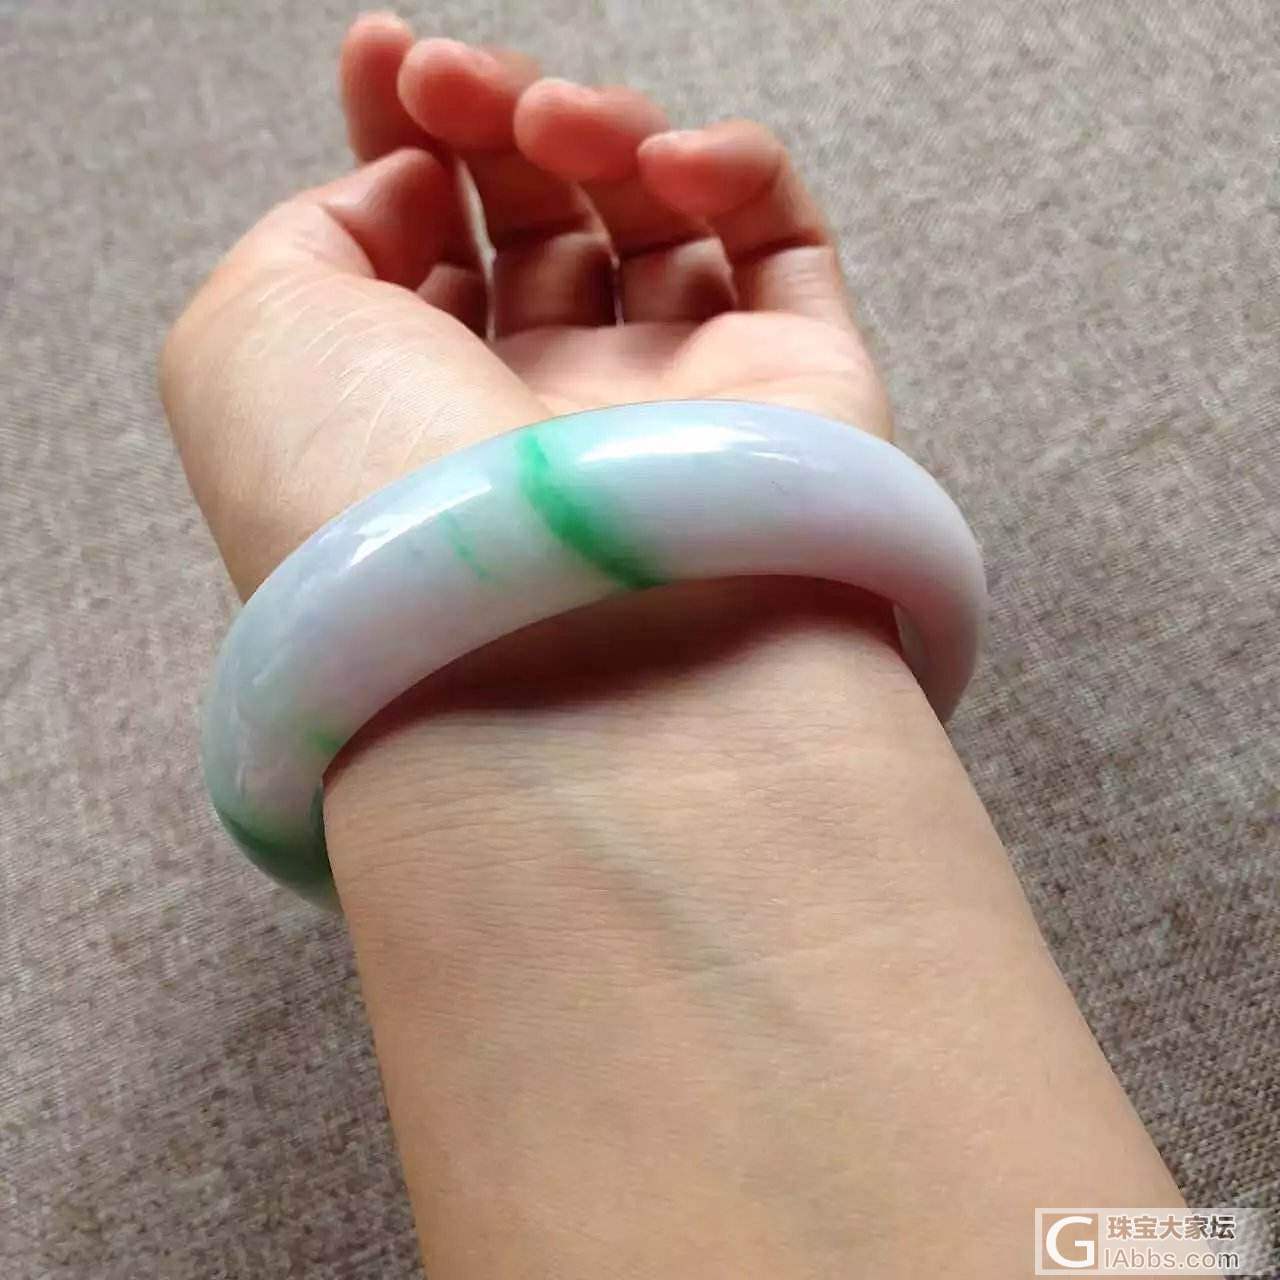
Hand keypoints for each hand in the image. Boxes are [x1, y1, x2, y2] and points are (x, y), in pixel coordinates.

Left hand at [161, 14, 889, 597]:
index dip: (405, 134)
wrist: (540, 648)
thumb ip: (315, 233)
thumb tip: (413, 188)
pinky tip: (670, 165)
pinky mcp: (798, 392)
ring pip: (657, 218)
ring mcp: (677, 405)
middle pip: (540, 221)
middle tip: (453, 81)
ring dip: (597, 125)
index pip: (428, 248)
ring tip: (546, 122)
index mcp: (424, 416)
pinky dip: (732, 164)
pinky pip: (783, 242)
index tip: (384, 56)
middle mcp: (549, 417)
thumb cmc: (367, 503)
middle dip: (491, 117)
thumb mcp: (246, 341)